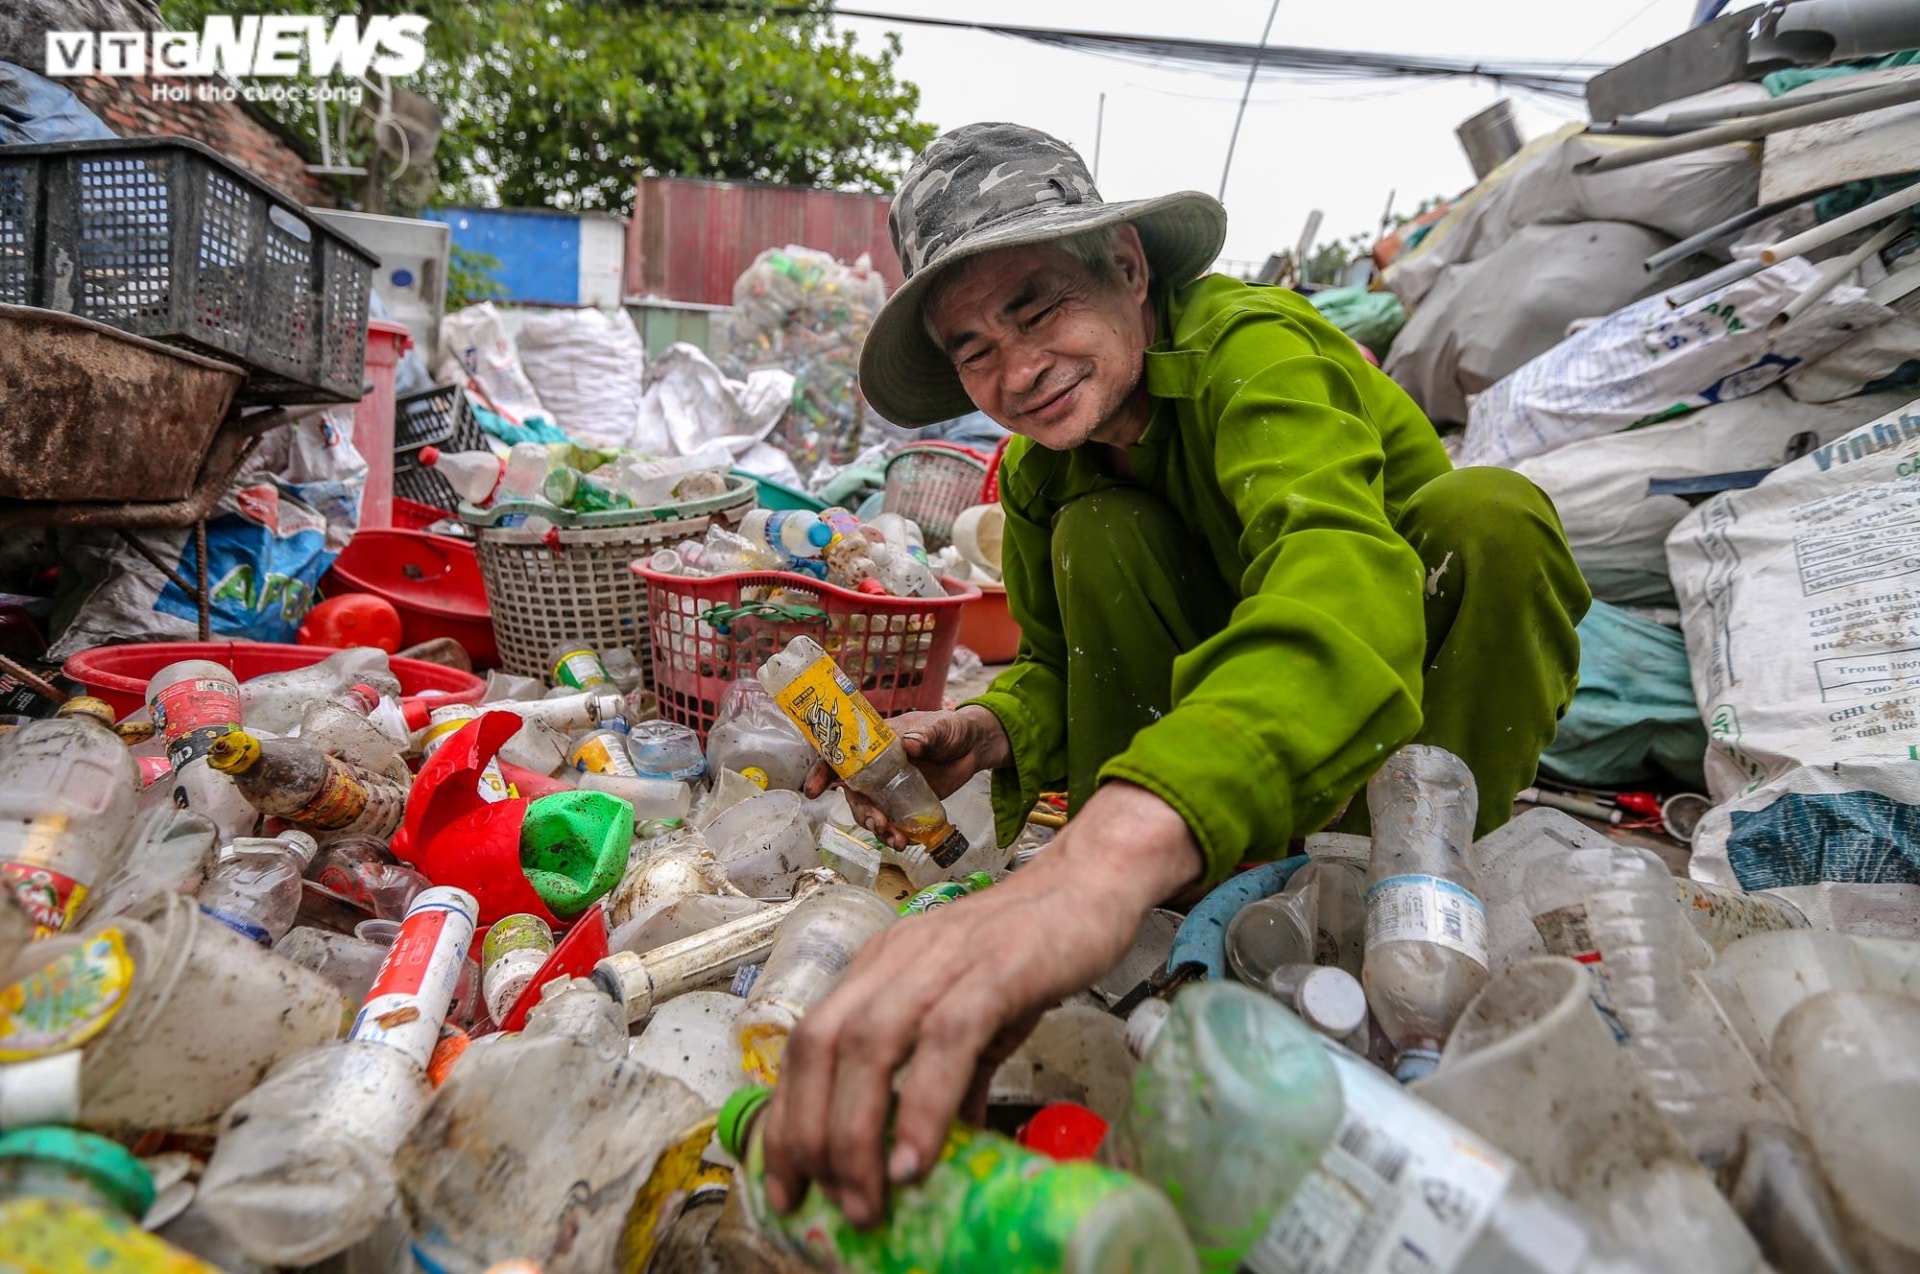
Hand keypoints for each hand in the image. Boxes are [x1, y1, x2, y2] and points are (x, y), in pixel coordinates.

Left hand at [756, 781, 1202, 1226]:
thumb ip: (944, 1080)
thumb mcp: (973, 1018)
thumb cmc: (1028, 952)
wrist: (1092, 883)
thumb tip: (928, 1155)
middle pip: (820, 1044)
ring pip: (870, 1043)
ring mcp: (943, 959)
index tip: (784, 1186)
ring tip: (866, 1200)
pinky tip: (917, 1159)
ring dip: (856, 1132)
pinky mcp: (996, 967)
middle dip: (808, 1135)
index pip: (806, 1043)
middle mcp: (895, 958)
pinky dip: (923, 1104)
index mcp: (878, 969)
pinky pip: (946, 1038)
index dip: (787, 1117)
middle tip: (824, 1204)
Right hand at [803, 706, 1009, 850]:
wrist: (974, 747)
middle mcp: (877, 769)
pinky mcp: (907, 805)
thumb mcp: (940, 726)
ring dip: (878, 829)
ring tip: (896, 840)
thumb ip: (926, 735)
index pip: (840, 756)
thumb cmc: (951, 729)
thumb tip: (909, 744)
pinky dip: (896, 835)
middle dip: (861, 812)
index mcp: (875, 744)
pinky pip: (894, 823)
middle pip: (855, 794)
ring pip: (872, 813)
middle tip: (878, 823)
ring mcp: (890, 789)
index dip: (822, 772)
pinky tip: (907, 841)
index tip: (813, 790)